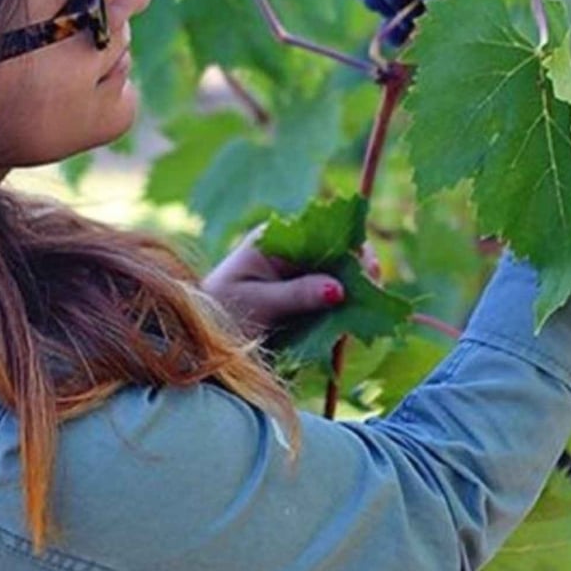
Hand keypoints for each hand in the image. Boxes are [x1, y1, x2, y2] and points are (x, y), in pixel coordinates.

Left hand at [200, 224, 374, 338]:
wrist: (197, 338)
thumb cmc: (219, 312)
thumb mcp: (259, 303)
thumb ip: (298, 295)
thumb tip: (339, 288)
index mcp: (277, 239)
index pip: (326, 232)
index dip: (354, 249)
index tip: (369, 272)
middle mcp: (292, 253)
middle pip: (340, 257)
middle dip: (360, 277)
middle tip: (374, 301)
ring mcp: (298, 277)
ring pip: (340, 281)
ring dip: (354, 299)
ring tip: (365, 319)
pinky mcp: (303, 302)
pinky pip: (332, 304)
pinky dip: (342, 316)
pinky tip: (350, 330)